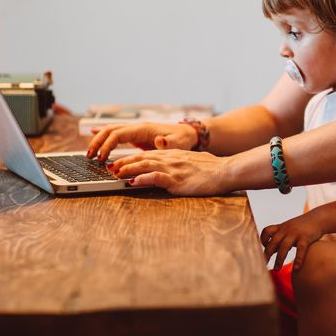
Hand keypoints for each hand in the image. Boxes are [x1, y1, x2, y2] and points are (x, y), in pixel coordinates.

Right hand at [86, 122, 197, 160]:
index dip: (107, 145)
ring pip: (110, 131)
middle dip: (97, 142)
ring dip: (98, 140)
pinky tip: (92, 133)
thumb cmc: (182, 139)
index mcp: (142, 129)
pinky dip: (103, 134)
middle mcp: (136, 127)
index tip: (102, 159)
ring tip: (90, 154)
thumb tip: (159, 141)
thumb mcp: (178, 143)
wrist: (187, 134)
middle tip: (89, 156)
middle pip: (110, 130)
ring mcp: (135, 131)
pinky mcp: (135, 136)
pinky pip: (116, 134)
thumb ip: (168, 144)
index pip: (118, 135)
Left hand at [107, 148, 228, 195]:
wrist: (226, 171)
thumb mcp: (193, 162)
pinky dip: (143, 178)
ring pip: (145, 165)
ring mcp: (174, 169)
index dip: (131, 157)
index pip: (147, 154)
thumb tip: (172, 169)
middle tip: (109, 167)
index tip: (118, 162)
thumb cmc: (213, 169)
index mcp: (174, 155)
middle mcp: (171, 159)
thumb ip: (180, 163)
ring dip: (128, 169)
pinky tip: (133, 181)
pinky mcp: (178, 180)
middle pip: (142, 158)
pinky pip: (157, 177)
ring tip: (115, 173)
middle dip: (124, 162)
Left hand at [260, 213, 324, 270]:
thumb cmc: (302, 226)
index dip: (263, 240)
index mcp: (281, 227)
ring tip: (276, 269)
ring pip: (284, 247)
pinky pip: (301, 249)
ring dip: (279, 259)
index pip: (266, 231)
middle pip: (273, 241)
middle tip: (264, 264)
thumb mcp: (289, 229)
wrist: (318, 218)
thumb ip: (280, 238)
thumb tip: (271, 251)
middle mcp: (286, 229)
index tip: (265, 249)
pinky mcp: (306, 237)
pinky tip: (296, 268)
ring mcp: (296, 233)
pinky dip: (298, 259)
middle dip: (267, 253)